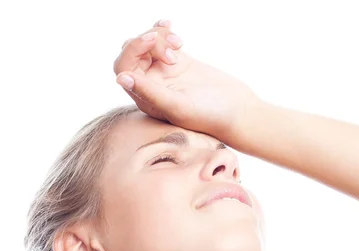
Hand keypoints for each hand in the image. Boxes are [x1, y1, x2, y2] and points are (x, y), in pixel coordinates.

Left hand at [113, 20, 261, 146]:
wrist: (238, 112)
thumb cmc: (210, 116)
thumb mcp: (178, 106)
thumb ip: (150, 93)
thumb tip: (121, 78)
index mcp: (145, 99)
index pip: (124, 68)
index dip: (132, 49)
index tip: (153, 39)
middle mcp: (151, 86)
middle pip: (133, 52)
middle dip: (148, 42)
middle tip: (174, 49)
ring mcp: (164, 72)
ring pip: (146, 43)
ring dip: (160, 36)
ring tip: (180, 44)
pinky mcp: (178, 62)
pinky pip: (161, 39)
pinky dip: (162, 29)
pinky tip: (170, 25)